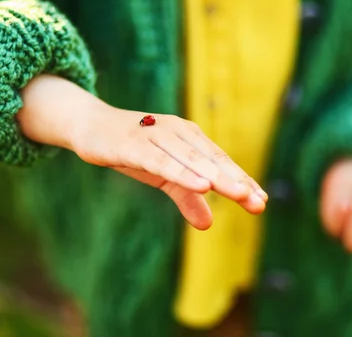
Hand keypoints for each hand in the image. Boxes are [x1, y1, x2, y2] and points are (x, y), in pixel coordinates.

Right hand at [17, 75, 267, 229]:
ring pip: (191, 159)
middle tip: (258, 202)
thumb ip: (185, 196)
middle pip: (211, 160)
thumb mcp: (162, 176)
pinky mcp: (133, 144)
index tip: (260, 201)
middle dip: (236, 181)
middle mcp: (177, 132)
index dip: (240, 180)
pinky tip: (201, 184)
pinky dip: (182, 172)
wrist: (91, 126)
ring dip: (216, 176)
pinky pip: (161, 160)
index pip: (219, 161)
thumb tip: (208, 224)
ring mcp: (155, 136)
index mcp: (188, 137)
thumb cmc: (133, 149)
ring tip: (239, 193)